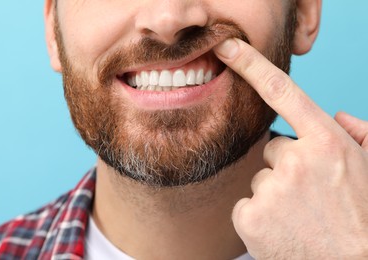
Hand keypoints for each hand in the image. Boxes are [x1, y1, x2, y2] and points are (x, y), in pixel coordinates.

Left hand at [214, 39, 367, 258]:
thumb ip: (359, 135)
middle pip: (273, 148)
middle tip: (310, 194)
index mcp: (326, 143)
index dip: (250, 64)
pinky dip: (259, 215)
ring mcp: (270, 189)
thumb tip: (340, 115)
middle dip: (287, 166)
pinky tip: (283, 229)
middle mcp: (296, 160)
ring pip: (260, 178)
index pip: (281, 91)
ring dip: (276, 193)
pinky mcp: (250, 215)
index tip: (227, 47)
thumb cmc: (364, 219)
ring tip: (301, 215)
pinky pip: (246, 203)